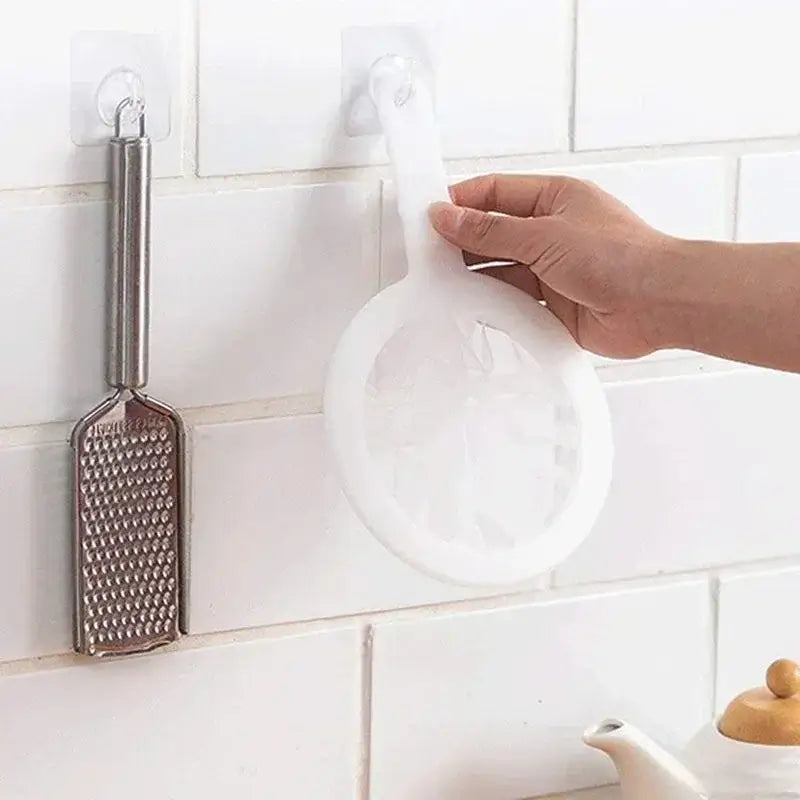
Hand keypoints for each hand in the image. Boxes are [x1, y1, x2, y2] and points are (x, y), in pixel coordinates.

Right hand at [428, 173, 681, 358]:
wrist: (659, 304)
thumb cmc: (617, 256)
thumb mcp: (543, 235)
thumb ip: (490, 230)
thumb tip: (446, 216)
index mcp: (554, 198)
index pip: (496, 193)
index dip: (461, 202)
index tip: (428, 217)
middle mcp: (553, 232)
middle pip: (495, 233)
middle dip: (463, 244)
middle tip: (427, 256)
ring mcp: (554, 270)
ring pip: (502, 270)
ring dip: (476, 277)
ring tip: (442, 285)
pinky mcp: (556, 305)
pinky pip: (515, 303)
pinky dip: (494, 306)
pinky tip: (472, 310)